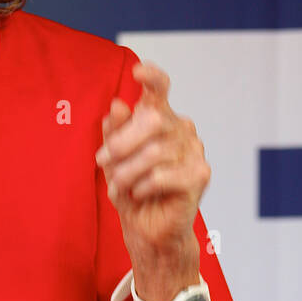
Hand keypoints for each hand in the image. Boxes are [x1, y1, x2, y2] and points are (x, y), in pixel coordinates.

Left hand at [95, 62, 210, 264]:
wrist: (147, 229)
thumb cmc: (132, 191)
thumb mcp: (113, 161)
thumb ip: (114, 133)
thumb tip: (117, 105)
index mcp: (161, 119)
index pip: (160, 89)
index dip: (152, 76)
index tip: (137, 71)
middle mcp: (181, 129)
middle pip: (153, 119)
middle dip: (121, 143)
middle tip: (102, 163)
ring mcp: (195, 151)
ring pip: (154, 151)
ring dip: (127, 172)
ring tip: (119, 186)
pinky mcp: (199, 175)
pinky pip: (162, 175)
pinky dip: (143, 186)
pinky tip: (140, 194)